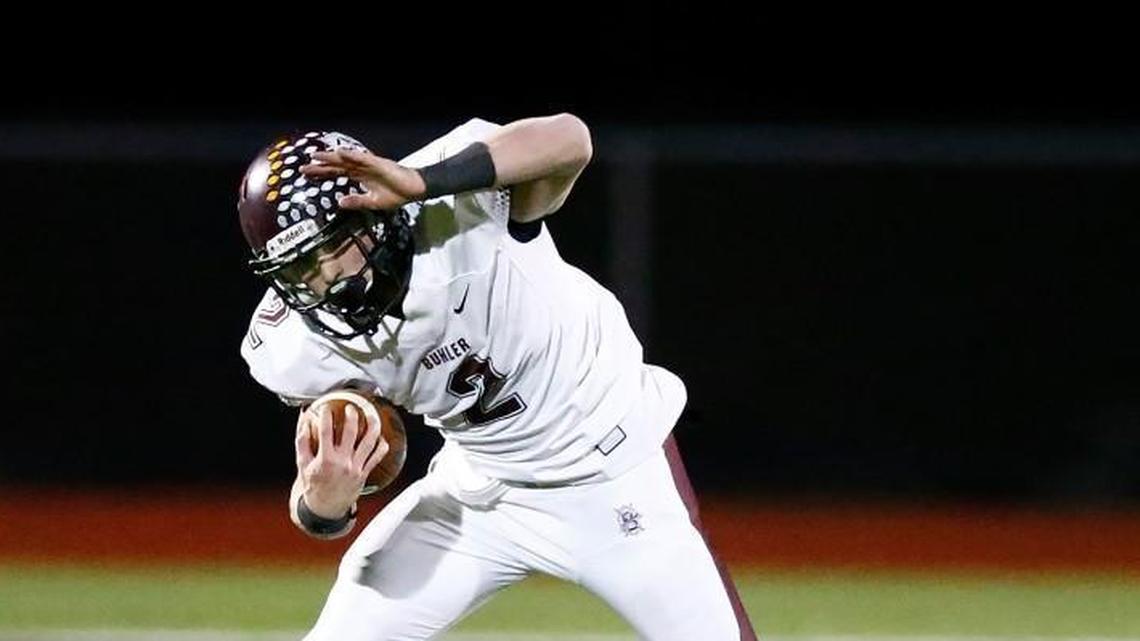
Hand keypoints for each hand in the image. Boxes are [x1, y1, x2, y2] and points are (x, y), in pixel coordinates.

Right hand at [293, 403, 388, 518]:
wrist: (325, 508)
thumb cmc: (313, 484)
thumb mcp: (302, 464)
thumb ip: (302, 440)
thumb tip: (304, 419)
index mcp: (325, 460)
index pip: (326, 432)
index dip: (326, 417)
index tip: (325, 407)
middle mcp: (342, 462)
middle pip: (350, 433)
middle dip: (351, 416)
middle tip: (350, 408)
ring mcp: (355, 467)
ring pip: (368, 442)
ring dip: (371, 426)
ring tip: (371, 415)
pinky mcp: (364, 473)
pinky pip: (377, 457)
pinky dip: (381, 445)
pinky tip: (380, 437)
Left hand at [301, 149, 426, 210]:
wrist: (415, 190)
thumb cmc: (397, 194)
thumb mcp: (373, 203)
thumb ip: (357, 202)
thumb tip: (339, 202)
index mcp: (359, 177)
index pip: (336, 174)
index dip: (322, 174)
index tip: (306, 176)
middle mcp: (361, 168)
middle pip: (337, 166)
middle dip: (320, 166)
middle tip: (302, 167)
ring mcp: (369, 164)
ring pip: (346, 159)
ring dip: (331, 157)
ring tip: (316, 156)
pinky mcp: (379, 163)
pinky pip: (362, 157)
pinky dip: (351, 155)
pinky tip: (339, 153)